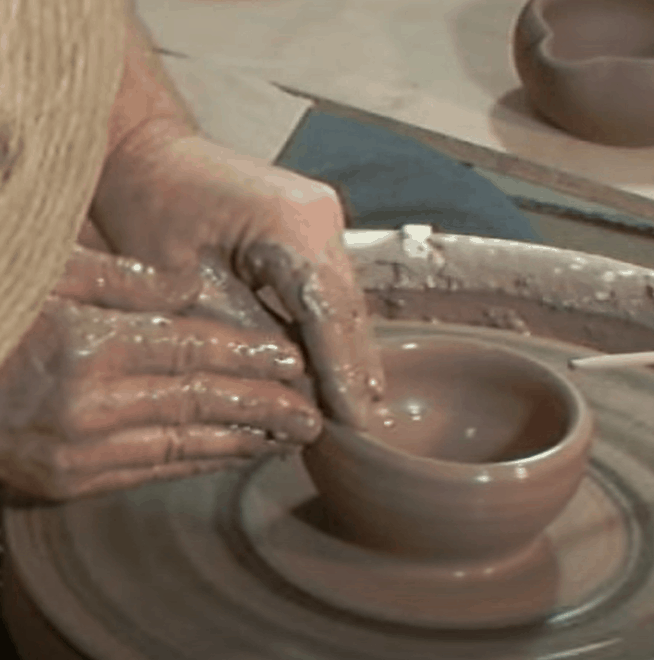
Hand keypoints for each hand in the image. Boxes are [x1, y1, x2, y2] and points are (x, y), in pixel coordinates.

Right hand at [0, 246, 321, 499]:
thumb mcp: (44, 273)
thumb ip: (120, 279)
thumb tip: (189, 286)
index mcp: (87, 346)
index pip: (194, 353)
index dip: (252, 358)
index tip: (296, 362)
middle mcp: (89, 407)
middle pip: (201, 404)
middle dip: (265, 409)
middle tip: (314, 415)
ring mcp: (77, 453)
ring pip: (183, 445)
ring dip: (242, 443)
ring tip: (288, 439)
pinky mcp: (65, 484)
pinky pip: (150, 471)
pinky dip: (197, 462)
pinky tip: (231, 455)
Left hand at [91, 125, 382, 428]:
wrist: (140, 151)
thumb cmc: (145, 207)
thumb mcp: (186, 286)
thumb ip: (243, 337)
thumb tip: (289, 392)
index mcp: (292, 224)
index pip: (329, 314)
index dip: (343, 373)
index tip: (357, 423)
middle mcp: (321, 217)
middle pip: (349, 308)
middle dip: (355, 369)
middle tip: (366, 427)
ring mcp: (322, 217)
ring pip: (345, 300)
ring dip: (347, 352)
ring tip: (359, 408)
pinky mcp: (312, 224)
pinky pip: (329, 286)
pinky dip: (330, 328)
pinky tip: (337, 368)